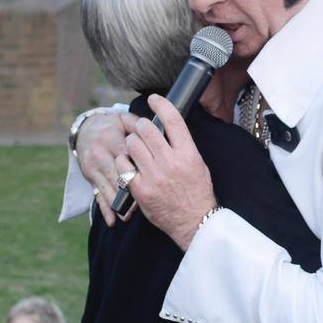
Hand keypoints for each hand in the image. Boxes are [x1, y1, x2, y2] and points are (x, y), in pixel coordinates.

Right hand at [74, 111, 146, 226]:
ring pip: (108, 188)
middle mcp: (100, 154)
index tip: (153, 175)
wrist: (85, 130)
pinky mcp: (89, 178)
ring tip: (133, 212)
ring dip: (120, 202)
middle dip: (131, 188)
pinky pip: (97, 196)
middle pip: (117, 174)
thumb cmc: (112, 126)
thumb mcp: (123, 120)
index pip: (126, 154)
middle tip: (147, 199)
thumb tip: (159, 132)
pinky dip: (105, 210)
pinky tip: (114, 220)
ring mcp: (93, 167)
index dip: (139, 166)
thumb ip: (140, 125)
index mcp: (110, 138)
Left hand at [116, 95, 216, 250]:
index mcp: (188, 154)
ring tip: (135, 147)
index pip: (173, 120)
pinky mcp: (140, 189)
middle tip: (142, 130)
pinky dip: (124, 162)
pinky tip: (129, 165)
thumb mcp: (198, 165)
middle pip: (147, 129)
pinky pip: (123, 166)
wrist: (194, 222)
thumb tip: (168, 127)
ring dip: (132, 142)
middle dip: (141, 126)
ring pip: (132, 144)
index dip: (161, 104)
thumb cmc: (197, 193)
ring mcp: (154, 176)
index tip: (154, 99)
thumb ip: (183, 146)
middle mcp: (170, 162)